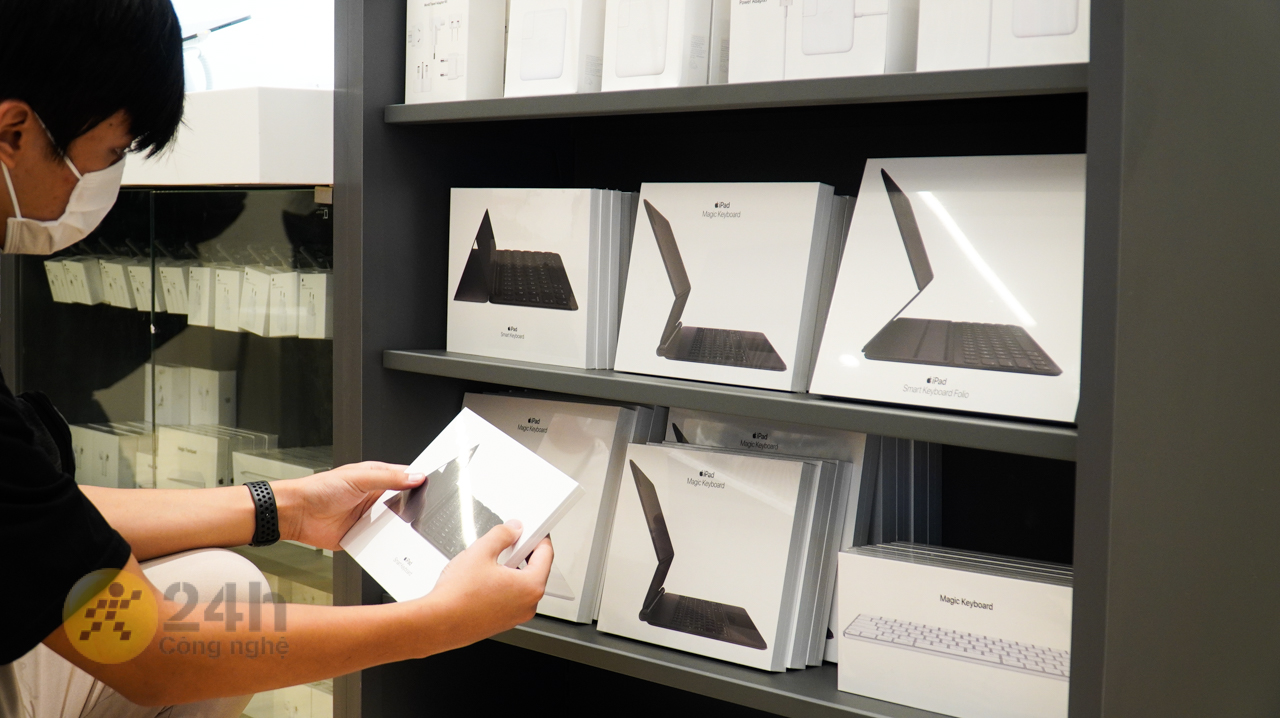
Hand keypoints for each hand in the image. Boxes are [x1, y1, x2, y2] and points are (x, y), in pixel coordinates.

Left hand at [273, 462, 425, 549]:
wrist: (298, 515)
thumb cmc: (320, 489)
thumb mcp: (359, 478)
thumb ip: (389, 478)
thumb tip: (415, 476)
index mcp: (378, 478)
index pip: (406, 477)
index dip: (420, 480)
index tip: (433, 486)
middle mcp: (376, 497)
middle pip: (405, 503)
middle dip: (414, 508)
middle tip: (423, 512)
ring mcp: (371, 517)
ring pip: (396, 523)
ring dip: (400, 526)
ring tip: (408, 528)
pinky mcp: (364, 535)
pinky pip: (382, 540)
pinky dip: (387, 542)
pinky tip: (392, 542)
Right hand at [420, 521, 551, 650]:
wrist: (438, 623)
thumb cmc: (458, 596)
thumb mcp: (481, 551)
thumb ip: (502, 535)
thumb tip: (512, 529)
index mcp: (531, 587)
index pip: (546, 554)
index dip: (539, 537)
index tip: (534, 530)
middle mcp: (528, 605)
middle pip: (536, 570)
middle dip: (523, 553)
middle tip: (508, 542)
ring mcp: (516, 617)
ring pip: (521, 585)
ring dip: (511, 570)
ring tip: (489, 562)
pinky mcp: (502, 623)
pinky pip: (510, 598)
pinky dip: (503, 586)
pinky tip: (483, 580)